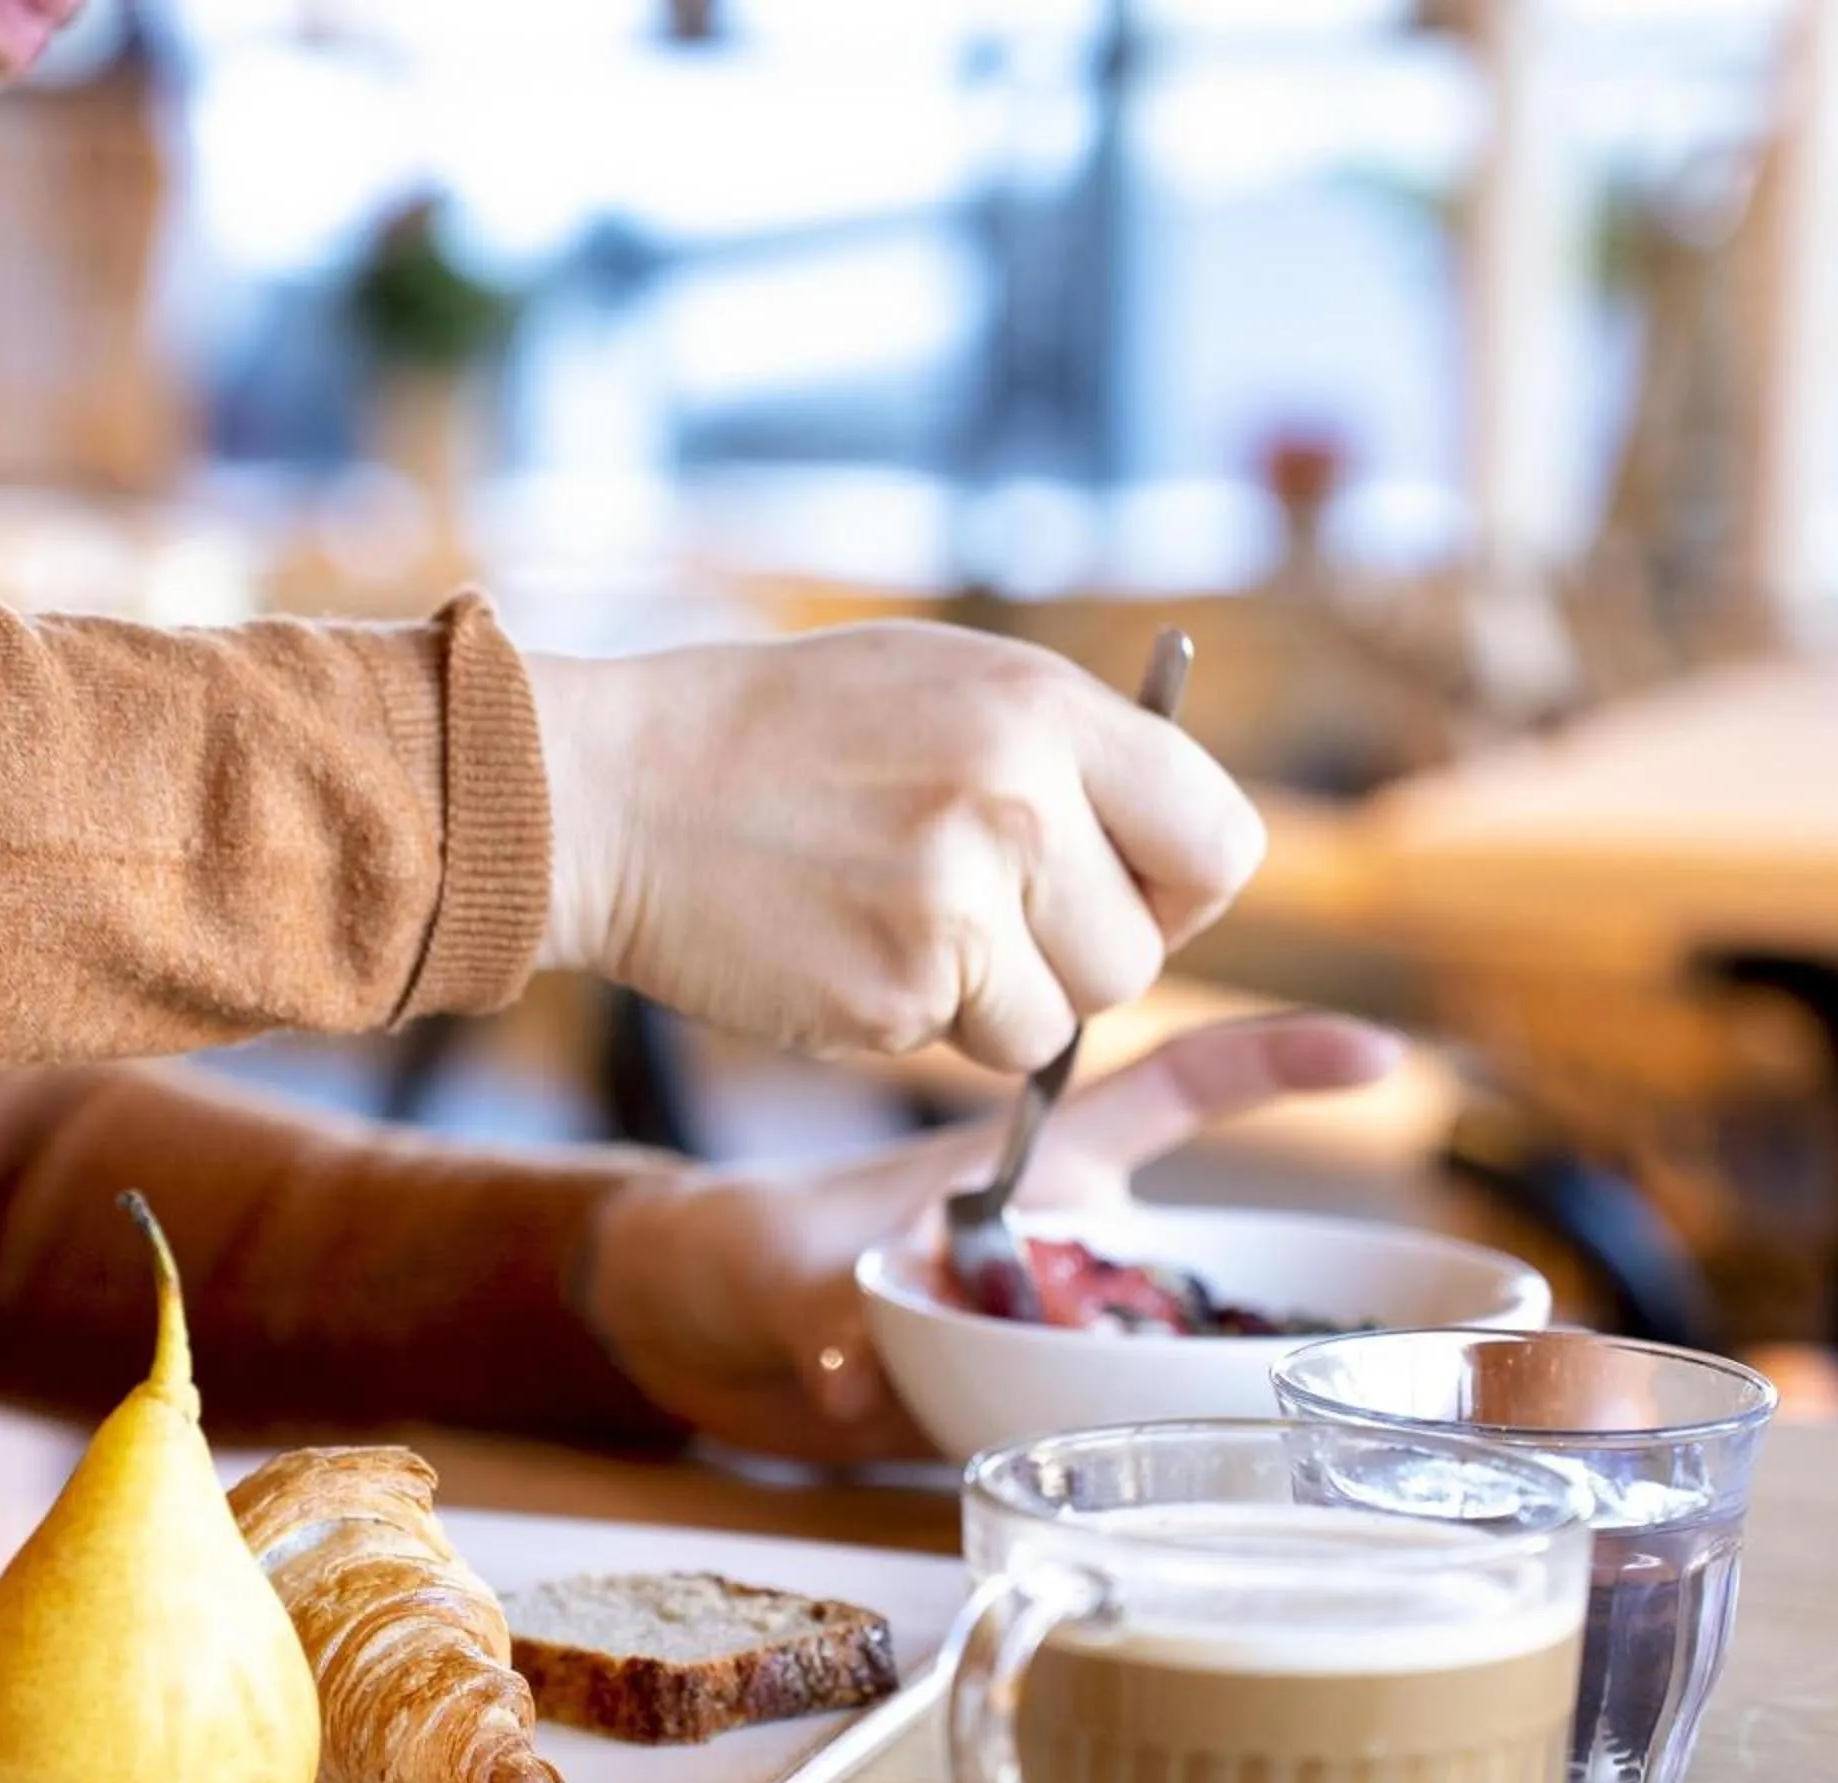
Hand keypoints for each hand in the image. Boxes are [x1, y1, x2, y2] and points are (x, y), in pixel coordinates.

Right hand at [525, 624, 1264, 1070]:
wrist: (617, 789)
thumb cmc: (781, 732)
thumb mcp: (948, 681)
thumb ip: (1070, 754)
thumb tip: (1166, 854)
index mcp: (1045, 712)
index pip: (1220, 840)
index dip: (1178, 885)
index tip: (1120, 890)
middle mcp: (1018, 809)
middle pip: (1137, 959)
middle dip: (1074, 960)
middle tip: (984, 917)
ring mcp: (953, 911)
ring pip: (1053, 1025)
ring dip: (992, 1003)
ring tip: (896, 922)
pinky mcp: (889, 996)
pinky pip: (952, 1046)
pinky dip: (906, 1014)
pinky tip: (838, 944)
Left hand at [574, 1014, 1406, 1462]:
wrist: (679, 1338)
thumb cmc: (737, 1246)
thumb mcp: (782, 1265)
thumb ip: (822, 1310)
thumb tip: (847, 1378)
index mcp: (1040, 1167)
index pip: (1181, 1087)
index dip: (1279, 1058)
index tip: (1383, 1053)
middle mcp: (1068, 1252)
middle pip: (1224, 1264)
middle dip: (1315, 1305)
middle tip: (1405, 1372)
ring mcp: (1050, 1337)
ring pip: (1181, 1366)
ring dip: (1232, 1413)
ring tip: (1309, 1476)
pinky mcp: (1018, 1421)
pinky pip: (1106, 1448)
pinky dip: (1132, 1488)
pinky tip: (1163, 1539)